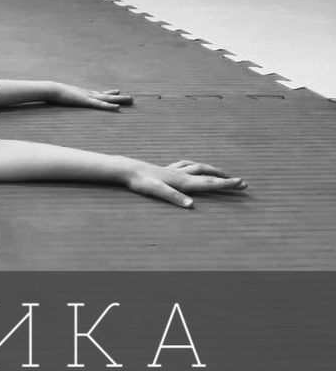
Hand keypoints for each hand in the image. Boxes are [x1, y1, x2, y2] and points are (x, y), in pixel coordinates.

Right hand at [51, 82, 133, 110]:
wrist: (51, 89)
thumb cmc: (54, 93)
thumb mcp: (62, 96)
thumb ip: (66, 96)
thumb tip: (63, 96)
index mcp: (83, 93)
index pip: (99, 93)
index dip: (110, 93)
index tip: (118, 91)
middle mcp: (88, 94)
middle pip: (107, 95)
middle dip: (120, 97)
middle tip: (132, 98)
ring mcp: (88, 97)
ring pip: (108, 99)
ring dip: (120, 100)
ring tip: (131, 100)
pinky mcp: (86, 101)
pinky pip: (100, 105)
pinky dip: (109, 106)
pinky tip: (118, 107)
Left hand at [124, 160, 247, 207]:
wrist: (127, 169)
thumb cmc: (141, 181)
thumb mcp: (157, 191)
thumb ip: (174, 197)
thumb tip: (191, 205)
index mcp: (182, 182)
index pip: (209, 183)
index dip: (226, 184)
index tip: (242, 183)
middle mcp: (181, 174)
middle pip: (208, 175)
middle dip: (225, 179)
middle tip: (242, 182)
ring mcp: (174, 170)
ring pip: (198, 167)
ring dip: (213, 170)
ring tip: (222, 173)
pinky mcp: (166, 169)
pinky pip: (185, 165)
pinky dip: (194, 166)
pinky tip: (192, 166)